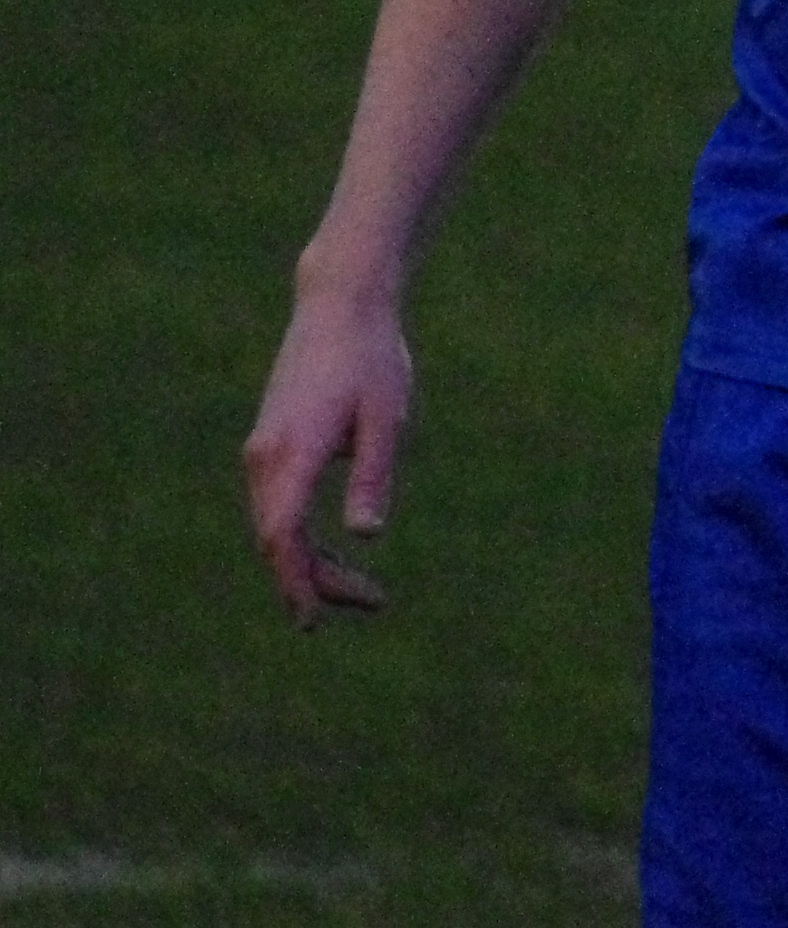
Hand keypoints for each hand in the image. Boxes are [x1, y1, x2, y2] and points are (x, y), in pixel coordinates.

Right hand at [242, 282, 410, 627]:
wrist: (339, 305)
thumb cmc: (371, 357)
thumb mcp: (386, 416)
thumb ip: (373, 473)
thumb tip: (368, 534)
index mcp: (291, 452)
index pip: (283, 536)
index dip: (297, 582)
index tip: (315, 621)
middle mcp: (265, 457)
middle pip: (277, 541)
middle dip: (316, 582)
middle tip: (375, 602)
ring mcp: (262, 452)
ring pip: (274, 528)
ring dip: (310, 564)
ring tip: (364, 591)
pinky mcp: (271, 446)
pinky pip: (278, 508)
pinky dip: (301, 540)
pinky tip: (334, 557)